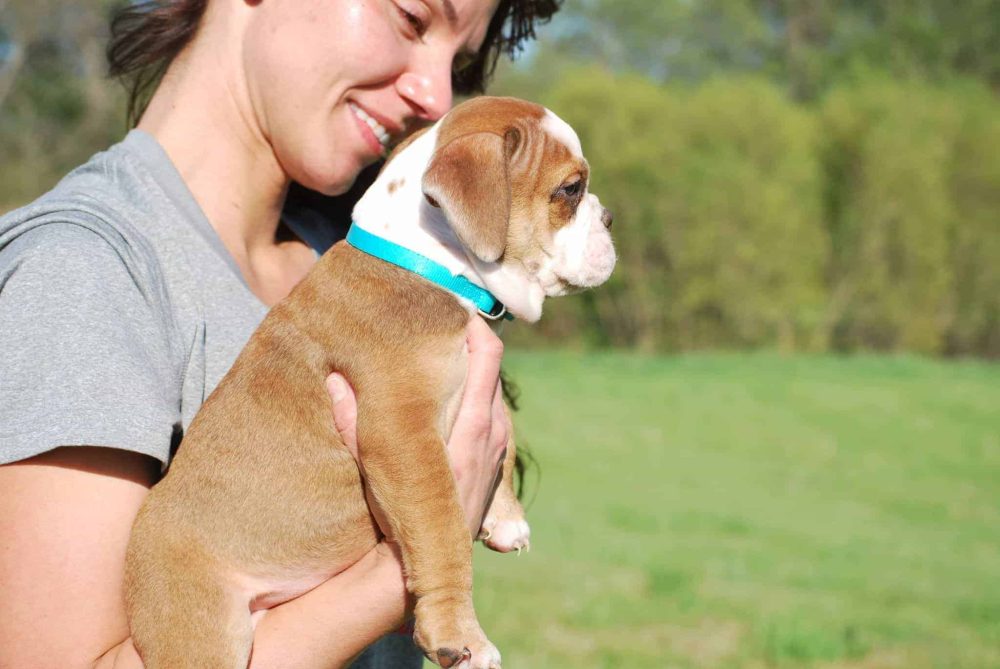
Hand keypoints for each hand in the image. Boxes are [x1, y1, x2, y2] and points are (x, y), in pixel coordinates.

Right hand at [327, 317, 508, 537]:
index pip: (487, 353)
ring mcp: (499, 447)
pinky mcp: (496, 463)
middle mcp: (493, 430)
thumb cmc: (401, 513)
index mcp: (471, 421)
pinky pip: (492, 417)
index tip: (453, 308)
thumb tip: (333, 381)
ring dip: (474, 374)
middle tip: (441, 326)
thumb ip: (352, 422)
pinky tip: (451, 399)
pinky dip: (477, 400)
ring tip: (444, 357)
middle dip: (468, 344)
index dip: (474, 325)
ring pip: (493, 393)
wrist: (433, 560)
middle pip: (492, 367)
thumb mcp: (373, 463)